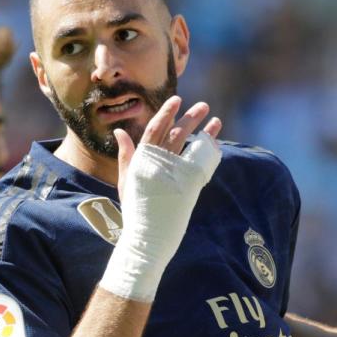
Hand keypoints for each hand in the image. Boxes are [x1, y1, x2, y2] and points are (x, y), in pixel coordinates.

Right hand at [98, 96, 223, 301]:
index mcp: (140, 160)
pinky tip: (216, 143)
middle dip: (190, 117)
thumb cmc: (134, 209)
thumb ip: (126, 155)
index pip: (153, 128)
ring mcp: (173, 174)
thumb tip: (120, 131)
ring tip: (215, 119)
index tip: (177, 100)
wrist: (146, 236)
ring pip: (189, 145)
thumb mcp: (125, 180)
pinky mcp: (187, 185)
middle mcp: (156, 164)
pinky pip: (200, 162)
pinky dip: (208, 151)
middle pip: (175, 133)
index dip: (166, 112)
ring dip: (203, 130)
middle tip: (203, 106)